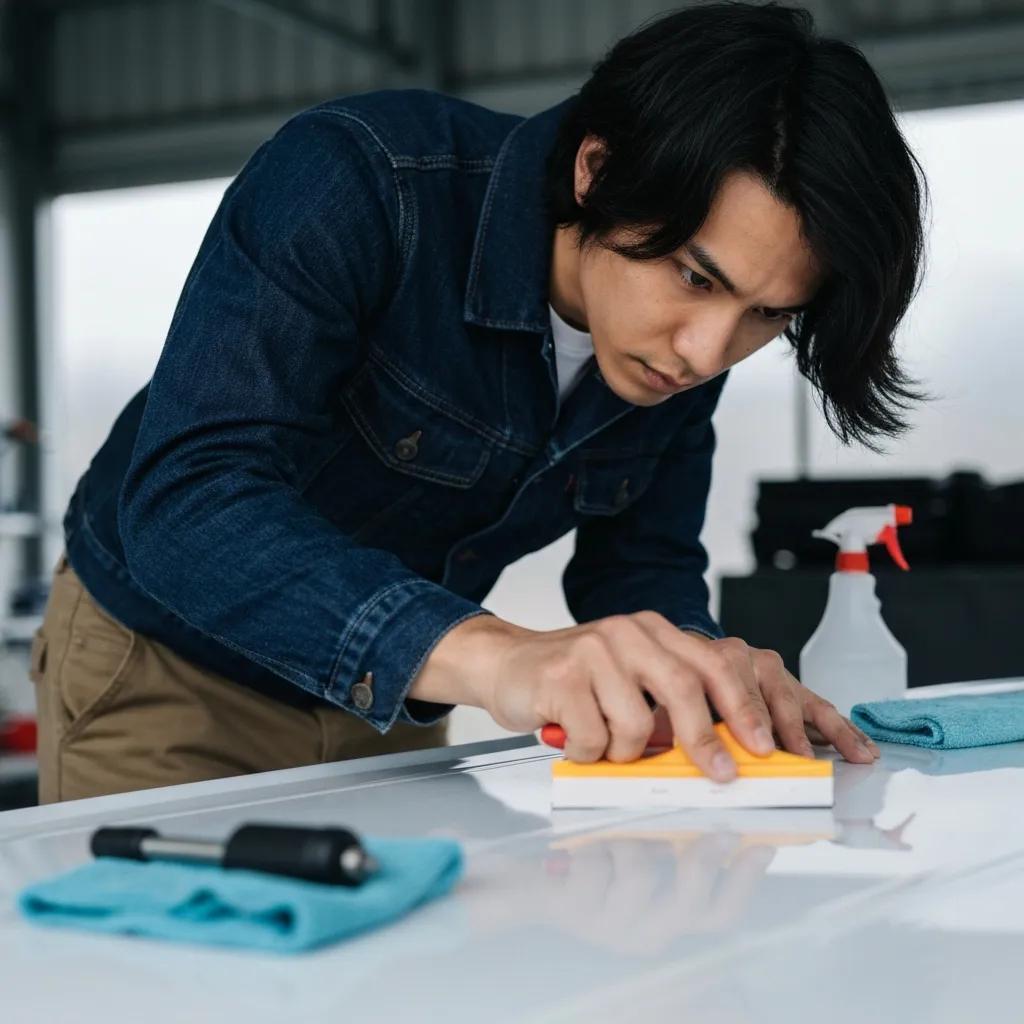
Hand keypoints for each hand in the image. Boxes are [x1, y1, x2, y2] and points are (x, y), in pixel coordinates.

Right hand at [411, 612, 878, 781]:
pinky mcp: (561, 676)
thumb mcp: (631, 678)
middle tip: (725, 774)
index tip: (775, 747)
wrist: (506, 664)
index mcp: (655, 630)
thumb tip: (730, 749)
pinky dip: (591, 752)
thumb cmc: (576, 680)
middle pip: (687, 685)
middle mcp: (629, 632)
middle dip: (710, 738)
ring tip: (604, 742)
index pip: (717, 663)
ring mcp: (593, 650)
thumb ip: (672, 700)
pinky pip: (595, 737)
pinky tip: (574, 736)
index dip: (750, 706)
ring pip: (637, 723)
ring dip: (627, 751)